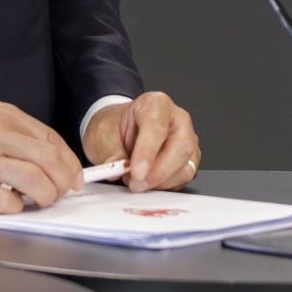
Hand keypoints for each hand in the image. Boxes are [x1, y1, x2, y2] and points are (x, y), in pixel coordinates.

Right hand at [0, 102, 84, 213]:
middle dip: (63, 181)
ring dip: (45, 196)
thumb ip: (18, 138)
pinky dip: (17, 208)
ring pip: (32, 180)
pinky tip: (12, 205)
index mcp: (0, 115)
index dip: (69, 160)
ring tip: (42, 201)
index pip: (49, 137)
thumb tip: (56, 162)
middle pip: (47, 158)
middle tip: (63, 193)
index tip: (75, 176)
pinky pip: (5, 202)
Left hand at [82, 91, 199, 191]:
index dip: (147, 151)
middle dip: (157, 172)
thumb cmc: (114, 127)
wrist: (118, 130)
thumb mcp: (101, 136)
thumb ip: (110, 154)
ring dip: (160, 182)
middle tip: (135, 183)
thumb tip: (117, 170)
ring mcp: (187, 140)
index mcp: (155, 104)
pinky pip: (183, 179)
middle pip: (180, 147)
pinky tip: (147, 183)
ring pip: (185, 167)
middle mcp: (177, 120)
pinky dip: (164, 186)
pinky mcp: (189, 161)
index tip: (135, 171)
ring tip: (136, 181)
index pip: (157, 127)